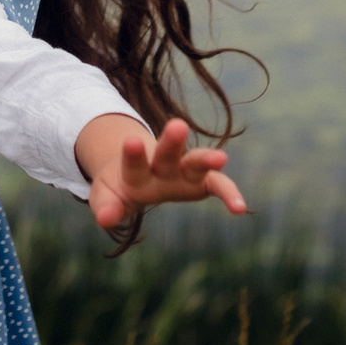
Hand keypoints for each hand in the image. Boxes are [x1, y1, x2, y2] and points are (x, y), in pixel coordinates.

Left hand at [77, 115, 248, 232]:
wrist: (135, 173)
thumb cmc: (120, 186)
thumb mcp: (106, 196)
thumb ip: (106, 207)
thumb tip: (104, 219)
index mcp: (134, 170)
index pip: (133, 162)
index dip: (133, 154)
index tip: (132, 141)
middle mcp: (161, 166)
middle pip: (166, 153)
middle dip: (171, 142)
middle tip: (178, 125)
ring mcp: (183, 172)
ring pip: (195, 161)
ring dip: (206, 159)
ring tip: (221, 158)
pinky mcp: (201, 182)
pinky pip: (217, 185)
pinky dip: (228, 194)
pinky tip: (240, 208)